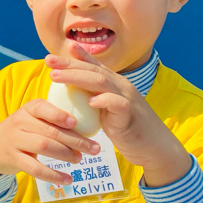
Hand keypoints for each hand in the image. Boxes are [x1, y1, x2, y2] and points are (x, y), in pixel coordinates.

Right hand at [0, 96, 102, 184]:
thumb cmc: (20, 131)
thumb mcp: (30, 118)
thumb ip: (51, 119)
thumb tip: (87, 126)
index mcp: (28, 109)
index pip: (43, 108)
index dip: (59, 115)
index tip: (75, 122)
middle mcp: (19, 122)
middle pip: (50, 131)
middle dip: (75, 140)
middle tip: (94, 148)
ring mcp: (15, 141)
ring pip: (44, 147)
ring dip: (65, 154)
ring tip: (80, 159)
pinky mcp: (13, 159)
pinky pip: (35, 168)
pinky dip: (53, 175)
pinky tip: (67, 179)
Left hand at [46, 42, 190, 186]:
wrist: (154, 147)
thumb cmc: (127, 128)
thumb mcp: (106, 110)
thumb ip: (93, 98)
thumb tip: (71, 94)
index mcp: (114, 84)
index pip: (92, 66)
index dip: (74, 58)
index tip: (51, 56)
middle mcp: (121, 87)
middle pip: (93, 70)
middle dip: (69, 64)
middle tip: (48, 62)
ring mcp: (127, 99)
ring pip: (101, 82)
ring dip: (77, 78)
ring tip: (57, 77)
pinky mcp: (131, 115)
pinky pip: (118, 104)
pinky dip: (104, 100)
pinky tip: (90, 101)